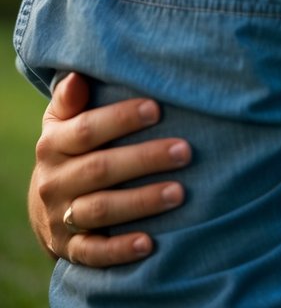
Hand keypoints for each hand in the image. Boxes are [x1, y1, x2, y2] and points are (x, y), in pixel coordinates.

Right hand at [29, 73, 190, 265]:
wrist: (47, 206)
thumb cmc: (72, 149)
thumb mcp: (63, 122)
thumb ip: (71, 99)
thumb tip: (79, 76)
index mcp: (53, 145)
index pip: (85, 130)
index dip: (120, 118)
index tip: (157, 108)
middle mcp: (54, 182)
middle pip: (100, 169)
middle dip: (144, 159)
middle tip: (186, 151)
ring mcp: (62, 217)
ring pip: (100, 209)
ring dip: (141, 202)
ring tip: (180, 193)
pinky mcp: (72, 248)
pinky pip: (94, 252)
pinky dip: (120, 250)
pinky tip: (150, 244)